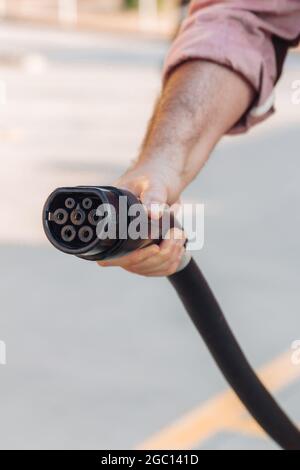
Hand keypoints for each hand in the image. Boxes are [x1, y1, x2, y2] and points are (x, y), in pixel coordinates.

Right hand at [97, 161, 185, 276]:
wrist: (165, 176)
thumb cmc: (155, 175)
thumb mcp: (154, 183)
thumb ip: (153, 197)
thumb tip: (152, 214)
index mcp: (112, 222)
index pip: (112, 256)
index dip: (133, 258)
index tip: (155, 249)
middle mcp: (118, 239)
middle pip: (134, 266)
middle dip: (159, 256)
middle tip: (176, 234)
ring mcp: (132, 247)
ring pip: (146, 269)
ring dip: (168, 258)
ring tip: (179, 237)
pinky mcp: (146, 250)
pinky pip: (156, 269)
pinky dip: (171, 263)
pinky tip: (178, 249)